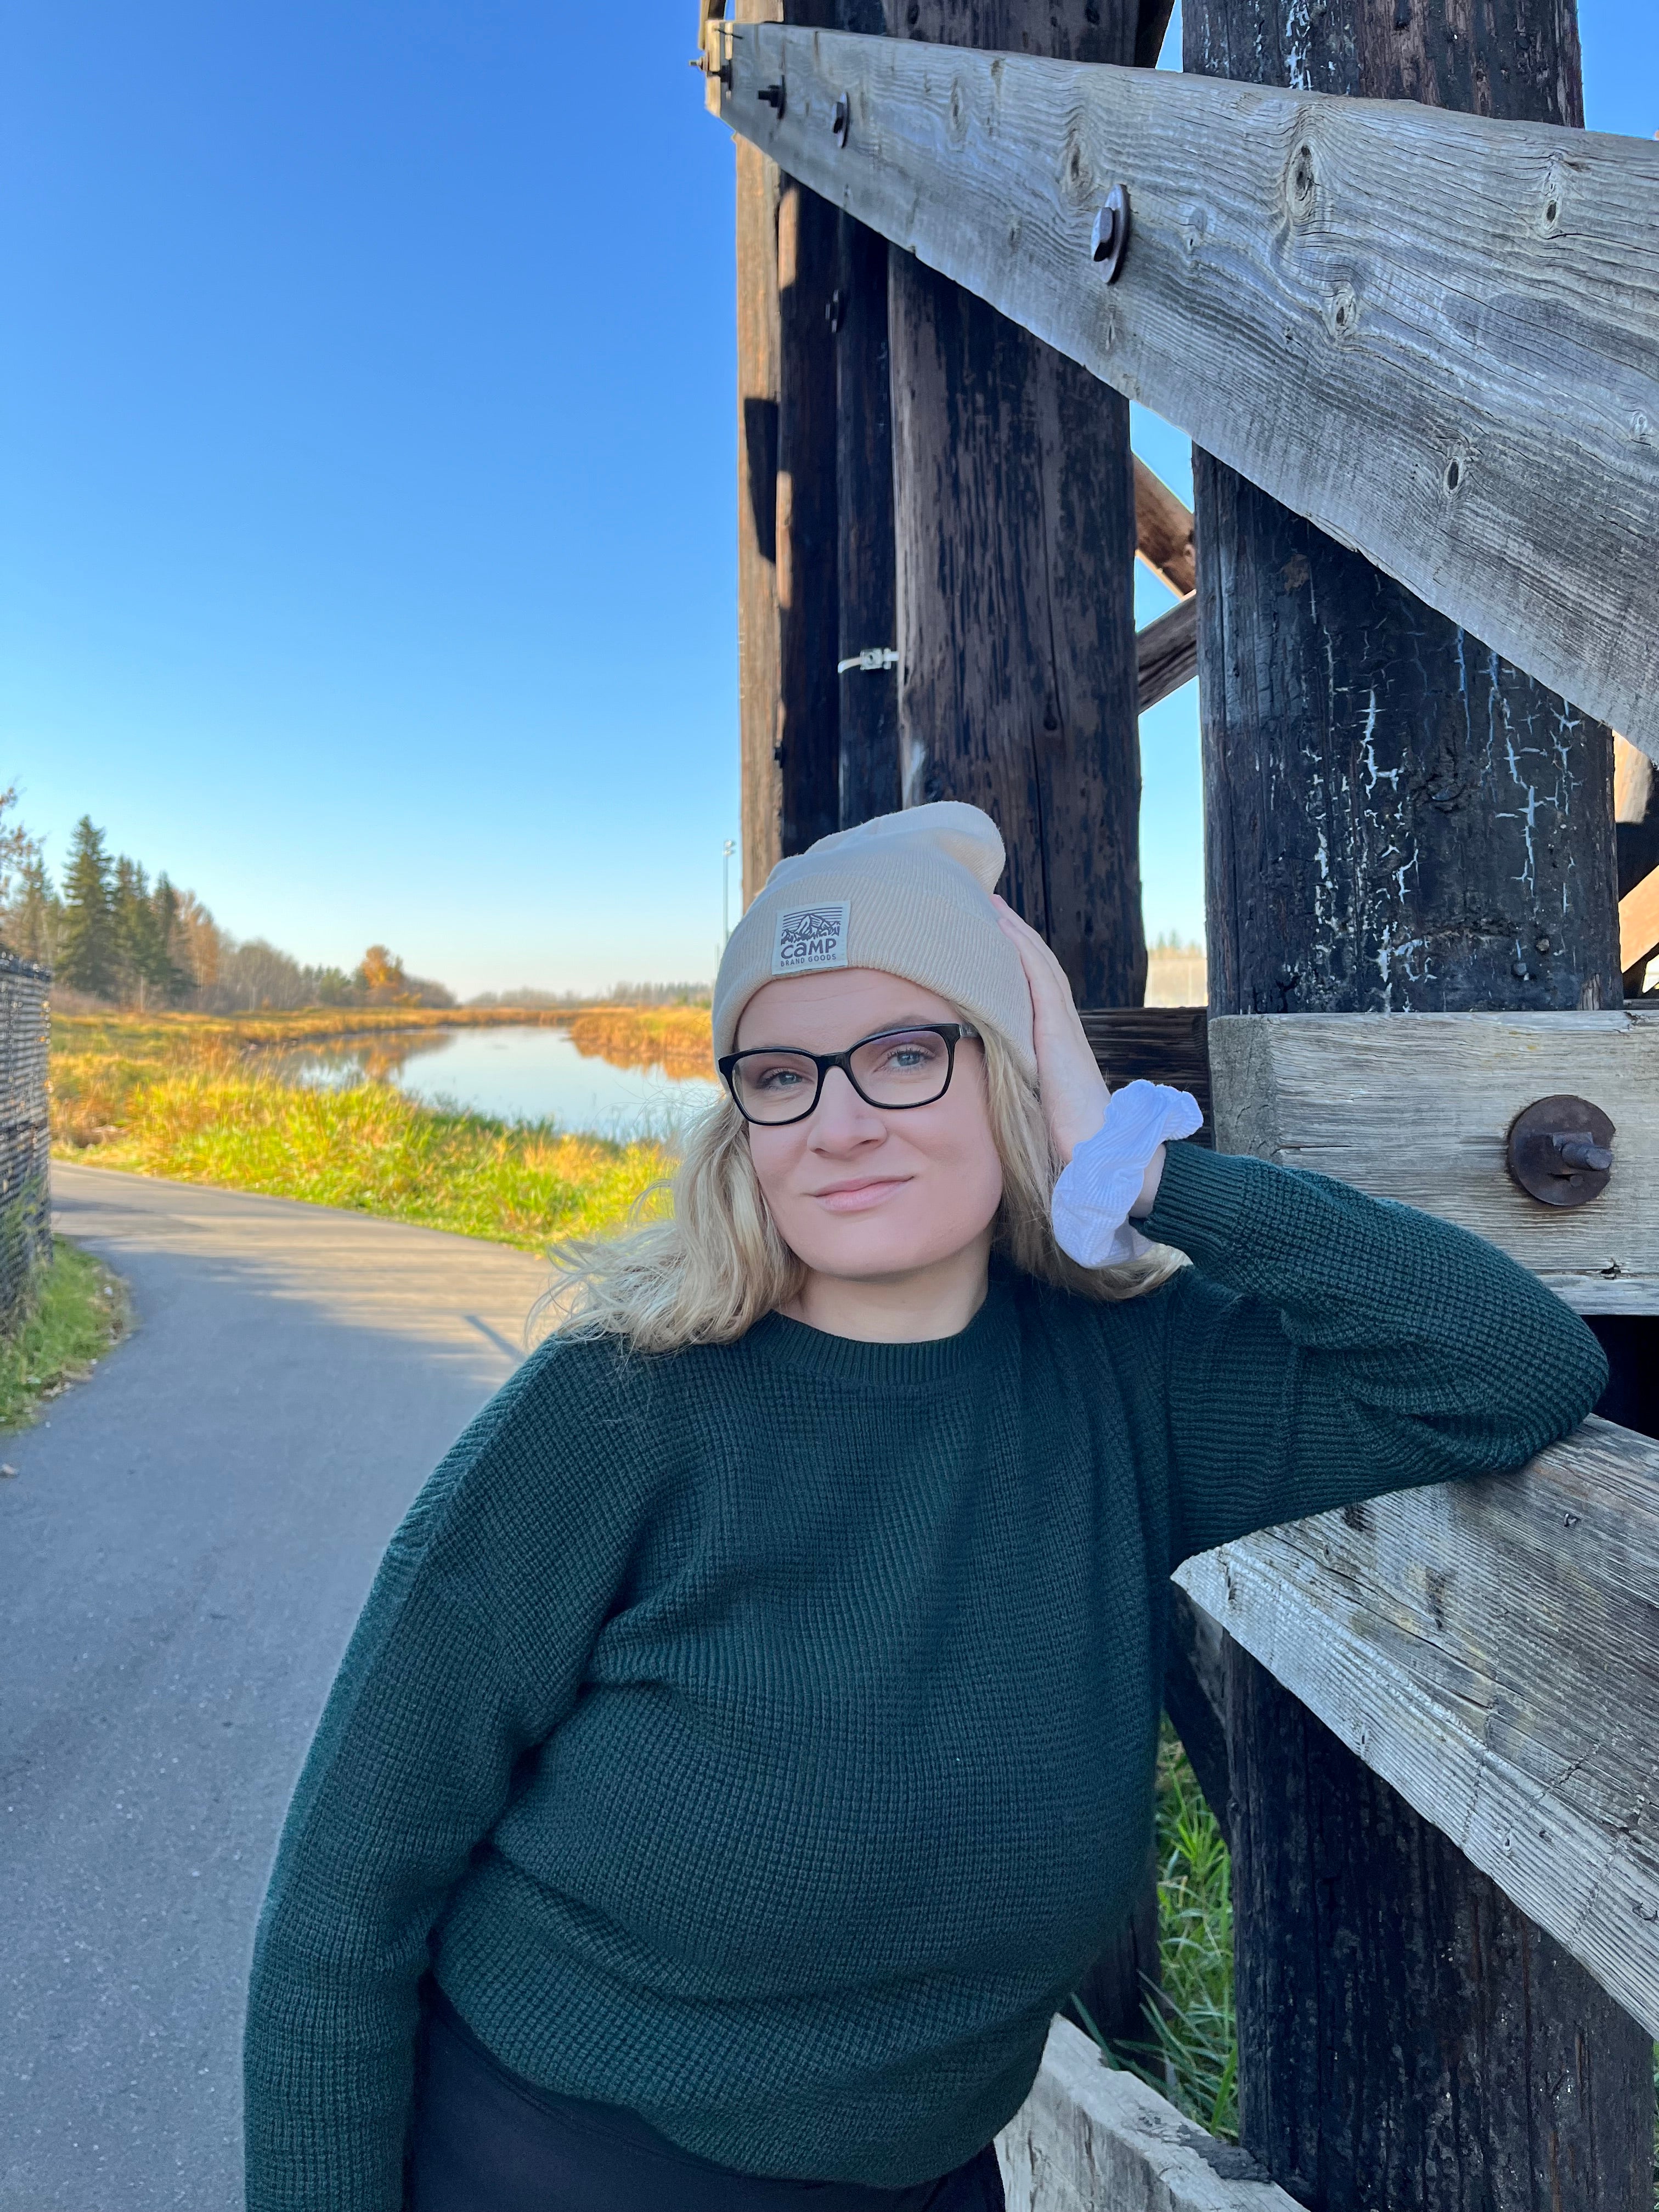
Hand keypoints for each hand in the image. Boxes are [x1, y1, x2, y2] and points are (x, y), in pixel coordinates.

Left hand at [993, 898, 1110, 1165]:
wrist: (1098, 1152)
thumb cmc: (1068, 1139)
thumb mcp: (1036, 1104)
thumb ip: (1019, 1087)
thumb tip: (989, 1087)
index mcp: (1056, 1043)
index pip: (1036, 989)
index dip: (1018, 959)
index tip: (996, 936)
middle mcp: (1062, 1028)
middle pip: (1039, 968)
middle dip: (1016, 936)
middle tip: (992, 906)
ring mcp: (1062, 1029)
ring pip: (1040, 967)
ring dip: (1018, 934)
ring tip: (995, 907)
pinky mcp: (1057, 1034)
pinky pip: (1040, 983)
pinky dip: (1023, 954)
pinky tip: (1005, 932)